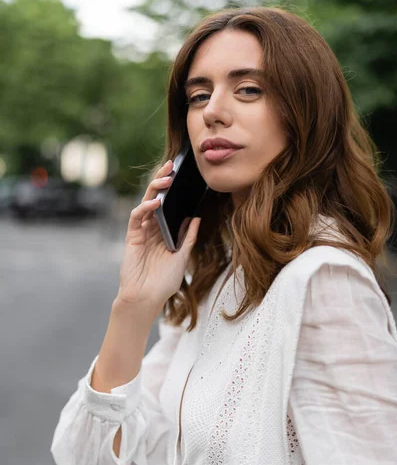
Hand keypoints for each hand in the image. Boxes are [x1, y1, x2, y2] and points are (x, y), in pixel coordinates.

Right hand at [116, 159, 200, 312]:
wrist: (147, 298)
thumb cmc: (164, 281)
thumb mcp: (182, 256)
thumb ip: (188, 237)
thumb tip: (195, 217)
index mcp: (164, 232)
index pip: (168, 205)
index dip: (173, 190)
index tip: (181, 175)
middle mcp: (152, 229)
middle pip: (156, 199)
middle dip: (162, 181)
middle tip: (171, 166)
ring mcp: (141, 232)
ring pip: (145, 203)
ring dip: (154, 189)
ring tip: (165, 178)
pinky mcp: (132, 237)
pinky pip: (136, 217)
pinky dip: (144, 207)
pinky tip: (154, 202)